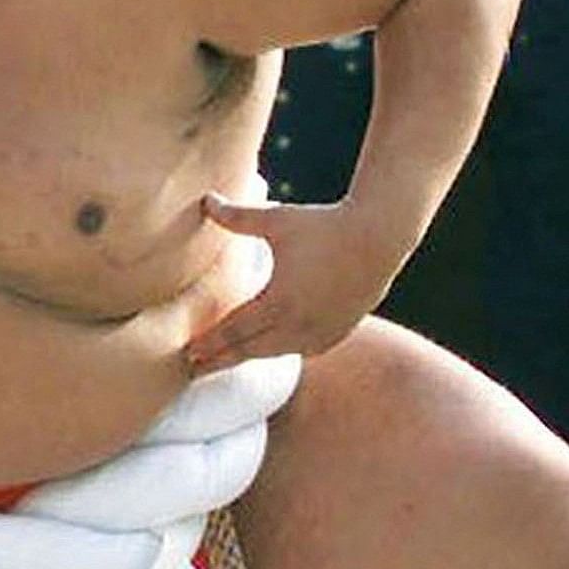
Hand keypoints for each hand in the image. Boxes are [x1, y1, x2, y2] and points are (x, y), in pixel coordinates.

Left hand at [183, 193, 408, 379]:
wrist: (379, 235)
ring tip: (227, 359)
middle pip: (250, 350)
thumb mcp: (277, 220)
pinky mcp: (338, 330)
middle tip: (195, 368)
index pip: (234, 331)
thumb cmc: (325, 225)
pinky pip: (303, 349)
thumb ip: (238, 217)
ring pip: (277, 352)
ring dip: (250, 356)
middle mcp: (299, 324)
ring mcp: (321, 331)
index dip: (210, 343)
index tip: (188, 354)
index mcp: (279, 302)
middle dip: (222, 359)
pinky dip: (281, 350)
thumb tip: (205, 200)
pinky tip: (271, 348)